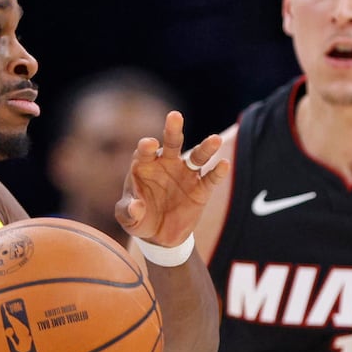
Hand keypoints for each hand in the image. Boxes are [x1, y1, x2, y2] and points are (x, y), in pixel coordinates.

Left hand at [115, 111, 228, 248]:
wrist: (160, 235)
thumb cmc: (140, 219)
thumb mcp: (128, 219)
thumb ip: (128, 212)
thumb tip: (136, 207)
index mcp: (145, 165)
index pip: (146, 151)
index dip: (147, 147)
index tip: (149, 144)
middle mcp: (167, 164)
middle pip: (172, 143)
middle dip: (173, 130)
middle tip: (174, 116)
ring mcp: (186, 175)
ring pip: (197, 157)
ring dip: (206, 148)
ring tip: (215, 140)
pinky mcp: (201, 189)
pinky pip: (211, 179)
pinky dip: (218, 172)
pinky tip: (223, 165)